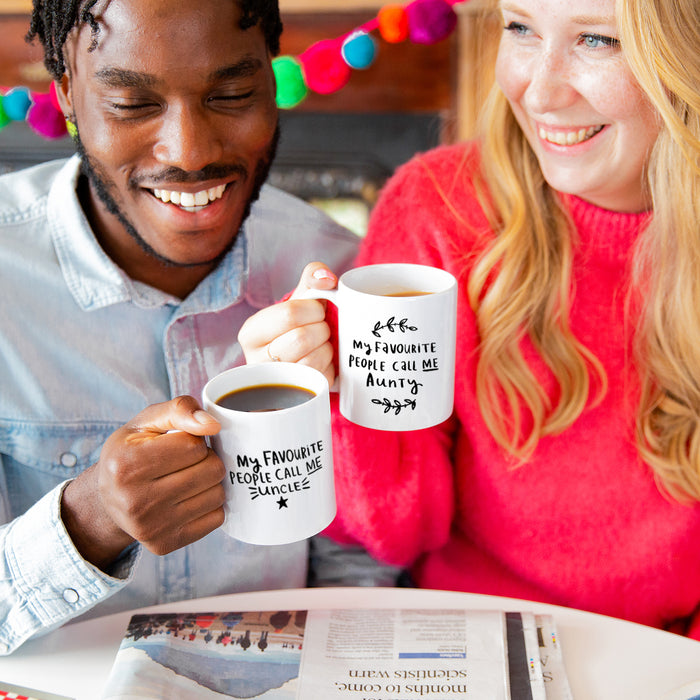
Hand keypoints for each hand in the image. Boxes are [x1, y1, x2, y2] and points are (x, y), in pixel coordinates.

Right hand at [61, 396, 224, 568]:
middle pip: (211, 469)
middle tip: (186, 462)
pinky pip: (216, 518)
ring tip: (187, 478)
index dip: (193, 440)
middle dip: (206, 459)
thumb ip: (180, 410)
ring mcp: (150, 527)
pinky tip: (188, 499)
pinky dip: (209, 505)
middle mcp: (135, 501)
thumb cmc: (131, 452)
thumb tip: (213, 425)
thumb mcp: (147, 422)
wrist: (107, 498)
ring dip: (209, 482)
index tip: (178, 444)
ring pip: (217, 494)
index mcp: (126, 465)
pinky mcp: (164, 544)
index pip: (194, 446)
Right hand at [238, 261, 338, 385]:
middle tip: (322, 328)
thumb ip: (313, 277)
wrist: (305, 357)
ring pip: (312, 362)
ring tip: (323, 343)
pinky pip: (322, 379)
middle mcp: (256, 360)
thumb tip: (326, 279)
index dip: (314, 310)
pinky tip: (324, 360)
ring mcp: (275, 383)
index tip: (317, 311)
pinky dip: (331, 367)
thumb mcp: (302, 298)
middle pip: (301, 339)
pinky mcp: (295, 398)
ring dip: (327, 348)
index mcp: (251, 332)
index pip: (289, 314)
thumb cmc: (301, 325)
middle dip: (322, 329)